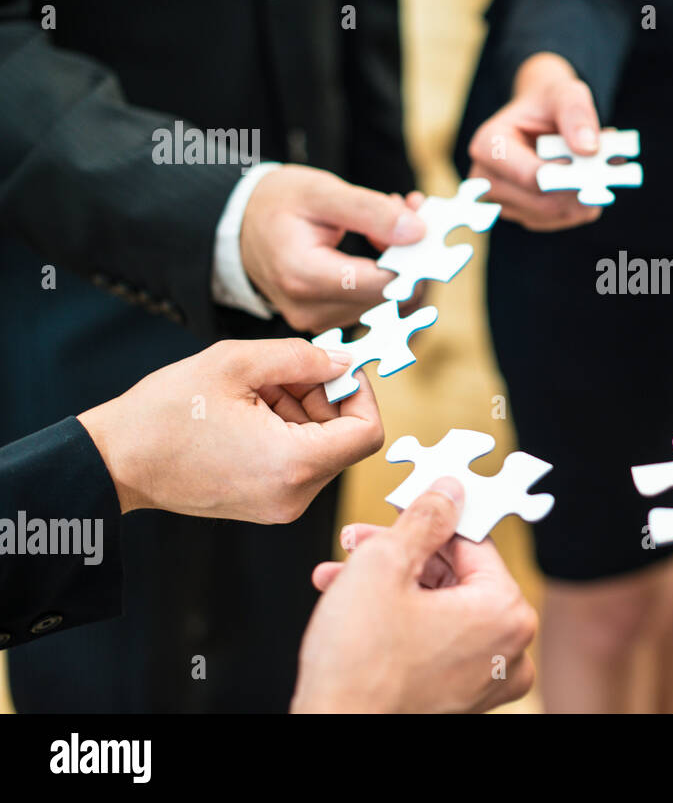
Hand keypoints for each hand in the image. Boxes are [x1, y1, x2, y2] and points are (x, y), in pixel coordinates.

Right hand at [77, 339, 383, 522]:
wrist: (113, 462)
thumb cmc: (165, 413)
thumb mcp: (236, 363)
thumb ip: (302, 358)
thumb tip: (343, 363)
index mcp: (294, 465)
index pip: (368, 432)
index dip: (360, 393)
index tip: (334, 369)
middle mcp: (295, 496)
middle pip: (345, 438)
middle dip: (323, 397)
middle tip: (280, 372)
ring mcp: (281, 505)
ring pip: (322, 447)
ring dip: (302, 410)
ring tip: (255, 389)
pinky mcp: (266, 504)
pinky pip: (298, 461)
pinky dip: (286, 429)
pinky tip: (249, 410)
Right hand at [241, 164, 427, 332]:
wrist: (239, 226)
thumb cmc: (277, 204)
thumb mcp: (321, 192)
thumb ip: (371, 211)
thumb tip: (418, 232)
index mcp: (304, 276)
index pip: (381, 283)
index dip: (411, 257)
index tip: (423, 221)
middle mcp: (309, 309)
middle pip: (388, 298)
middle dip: (408, 256)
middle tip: (408, 210)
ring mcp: (316, 321)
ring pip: (385, 303)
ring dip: (399, 264)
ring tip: (387, 220)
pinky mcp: (325, 321)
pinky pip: (371, 304)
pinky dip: (385, 275)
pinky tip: (381, 242)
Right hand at [291, 481, 537, 712]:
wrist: (334, 733)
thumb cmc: (359, 666)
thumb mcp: (384, 565)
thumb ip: (423, 518)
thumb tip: (448, 491)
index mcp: (506, 611)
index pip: (471, 541)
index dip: (426, 520)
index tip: (398, 511)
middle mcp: (509, 648)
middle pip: (455, 574)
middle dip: (401, 555)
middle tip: (358, 544)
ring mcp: (486, 678)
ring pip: (440, 606)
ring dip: (389, 585)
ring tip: (342, 576)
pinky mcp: (461, 698)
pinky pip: (437, 640)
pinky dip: (400, 621)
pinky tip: (354, 608)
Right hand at [466, 52, 604, 230]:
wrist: (541, 114)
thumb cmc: (549, 102)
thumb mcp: (566, 93)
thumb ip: (577, 115)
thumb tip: (589, 149)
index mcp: (488, 145)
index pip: (529, 177)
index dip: (566, 177)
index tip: (594, 168)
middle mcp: (487, 179)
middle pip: (542, 203)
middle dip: (579, 190)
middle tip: (611, 173)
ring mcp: (502, 201)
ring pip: (553, 216)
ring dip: (583, 198)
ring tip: (599, 171)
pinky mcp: (522, 214)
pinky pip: (559, 220)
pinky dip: (581, 205)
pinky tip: (588, 183)